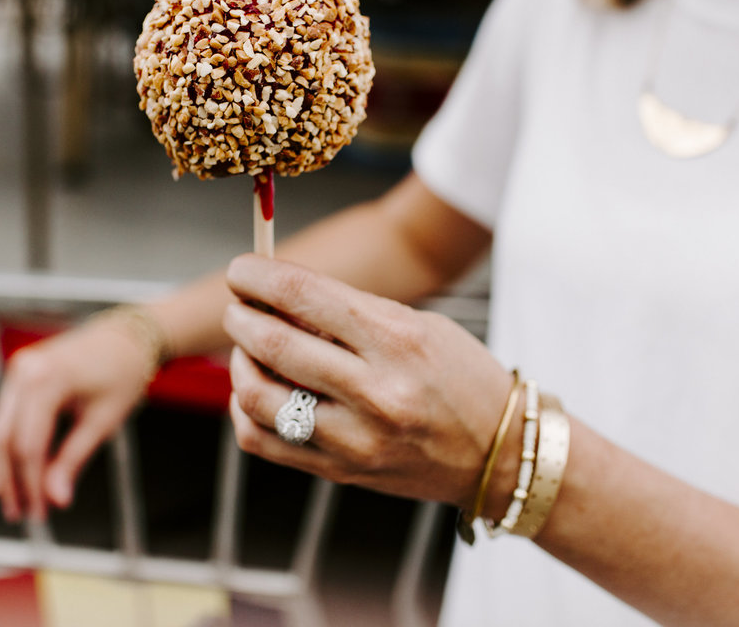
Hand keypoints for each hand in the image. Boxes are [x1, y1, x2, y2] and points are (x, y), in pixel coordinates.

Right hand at [0, 316, 151, 521]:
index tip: (40, 513)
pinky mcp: (21, 373)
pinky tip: (14, 473)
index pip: (28, 445)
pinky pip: (6, 415)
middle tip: (19, 514)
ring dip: (3, 467)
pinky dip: (10, 446)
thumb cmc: (123, 375)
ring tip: (14, 501)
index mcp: (47, 380)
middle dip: (9, 481)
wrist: (130, 337)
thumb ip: (73, 460)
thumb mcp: (103, 421)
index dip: (30, 484)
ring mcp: (19, 369)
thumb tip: (56, 501)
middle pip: (3, 438)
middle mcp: (24, 371)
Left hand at [222, 254, 511, 508]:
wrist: (499, 454)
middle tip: (239, 307)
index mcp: (399, 340)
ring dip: (239, 363)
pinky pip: (263, 441)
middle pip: (274, 343)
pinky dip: (247, 410)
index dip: (259, 277)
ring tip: (248, 350)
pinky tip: (259, 392)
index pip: (305, 295)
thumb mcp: (419, 326)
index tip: (241, 269)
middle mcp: (376, 391)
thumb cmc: (461, 379)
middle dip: (241, 317)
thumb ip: (351, 312)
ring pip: (258, 396)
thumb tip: (279, 296)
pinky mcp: (341, 470)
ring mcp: (356, 438)